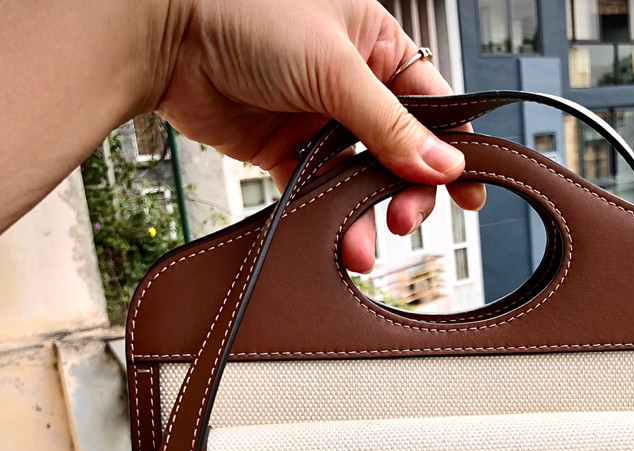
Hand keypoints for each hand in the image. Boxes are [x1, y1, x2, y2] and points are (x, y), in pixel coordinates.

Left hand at [153, 0, 485, 270]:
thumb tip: (441, 163)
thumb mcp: (333, 66)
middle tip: (404, 219)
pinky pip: (319, 192)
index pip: (432, 106)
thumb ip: (389, 122)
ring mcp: (320, 121)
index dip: (453, 150)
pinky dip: (329, 217)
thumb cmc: (243, 16)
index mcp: (375, 47)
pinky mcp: (287, 152)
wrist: (164, 36)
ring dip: (366, 214)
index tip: (469, 192)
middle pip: (400, 152)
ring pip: (360, 179)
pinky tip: (339, 238)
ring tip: (366, 243)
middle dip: (407, 191)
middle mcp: (352, 85)